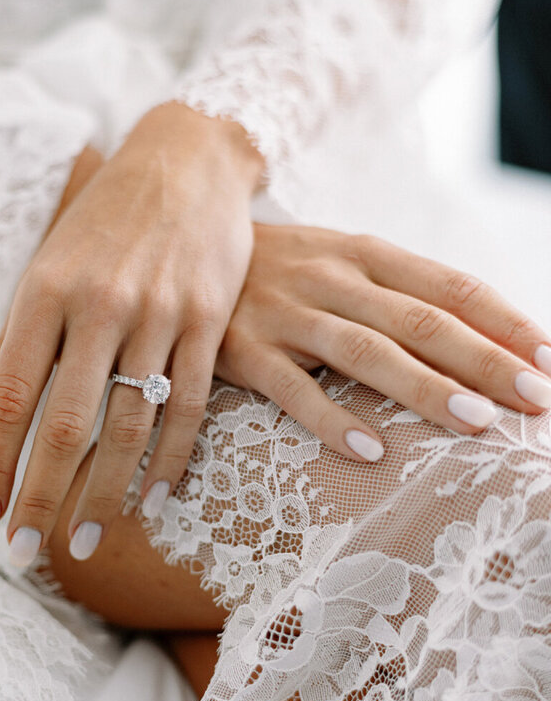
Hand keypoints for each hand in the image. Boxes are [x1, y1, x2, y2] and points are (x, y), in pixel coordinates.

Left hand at [0, 102, 263, 562]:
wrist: (187, 162)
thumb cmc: (100, 225)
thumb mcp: (43, 271)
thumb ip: (9, 349)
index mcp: (43, 291)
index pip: (7, 397)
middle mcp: (98, 304)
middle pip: (67, 423)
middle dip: (43, 496)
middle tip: (27, 551)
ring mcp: (158, 312)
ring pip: (131, 423)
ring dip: (106, 491)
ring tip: (88, 539)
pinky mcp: (208, 319)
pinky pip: (190, 404)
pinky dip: (170, 458)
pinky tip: (152, 497)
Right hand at [214, 224, 550, 461]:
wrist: (185, 250)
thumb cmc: (279, 271)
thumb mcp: (340, 264)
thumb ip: (399, 296)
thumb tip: (479, 338)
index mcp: (365, 255)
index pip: (451, 287)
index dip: (505, 322)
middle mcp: (332, 280)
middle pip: (421, 322)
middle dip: (485, 362)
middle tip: (535, 399)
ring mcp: (287, 315)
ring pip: (367, 352)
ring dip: (424, 387)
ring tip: (476, 421)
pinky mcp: (243, 350)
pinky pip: (293, 389)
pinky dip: (332, 420)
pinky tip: (369, 449)